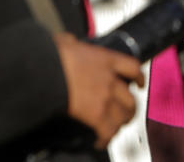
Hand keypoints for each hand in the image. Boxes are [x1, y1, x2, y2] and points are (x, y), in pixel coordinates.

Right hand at [53, 33, 144, 149]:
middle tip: (128, 112)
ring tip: (116, 128)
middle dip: (131, 107)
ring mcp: (105, 97)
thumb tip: (68, 41)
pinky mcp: (95, 114)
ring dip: (121, 123)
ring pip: (124, 115)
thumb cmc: (53, 55)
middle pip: (131, 97)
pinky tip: (100, 141)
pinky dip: (106, 138)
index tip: (139, 82)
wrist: (44, 69)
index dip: (139, 77)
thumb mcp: (66, 42)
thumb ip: (72, 42)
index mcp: (106, 60)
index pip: (133, 68)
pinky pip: (108, 130)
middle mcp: (110, 79)